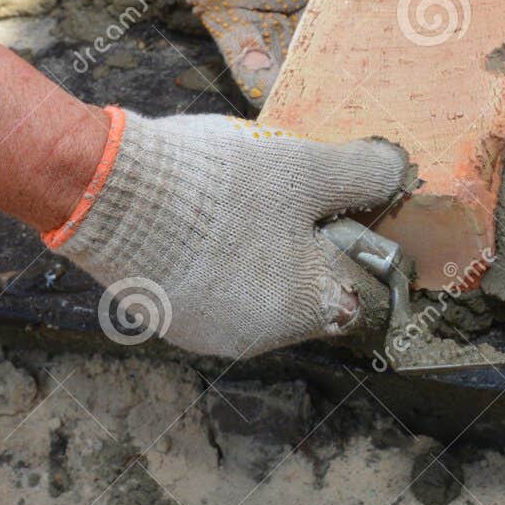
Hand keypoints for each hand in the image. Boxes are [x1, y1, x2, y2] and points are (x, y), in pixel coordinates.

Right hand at [45, 107, 409, 358]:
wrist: (108, 189)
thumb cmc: (219, 184)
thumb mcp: (304, 166)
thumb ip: (361, 173)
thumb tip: (396, 172)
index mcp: (299, 311)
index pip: (352, 287)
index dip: (349, 240)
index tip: (332, 204)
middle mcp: (254, 337)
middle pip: (301, 287)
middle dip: (300, 243)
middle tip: (283, 192)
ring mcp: (203, 331)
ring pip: (253, 286)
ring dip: (256, 248)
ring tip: (237, 198)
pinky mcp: (163, 315)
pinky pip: (208, 286)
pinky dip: (213, 256)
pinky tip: (199, 215)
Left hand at [126, 0, 414, 103]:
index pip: (358, 11)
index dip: (375, 38)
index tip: (398, 69)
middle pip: (324, 42)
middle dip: (339, 72)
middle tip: (360, 107)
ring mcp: (262, 9)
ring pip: (286, 56)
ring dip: (297, 83)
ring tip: (316, 114)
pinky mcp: (224, 18)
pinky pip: (244, 56)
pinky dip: (256, 75)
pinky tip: (271, 91)